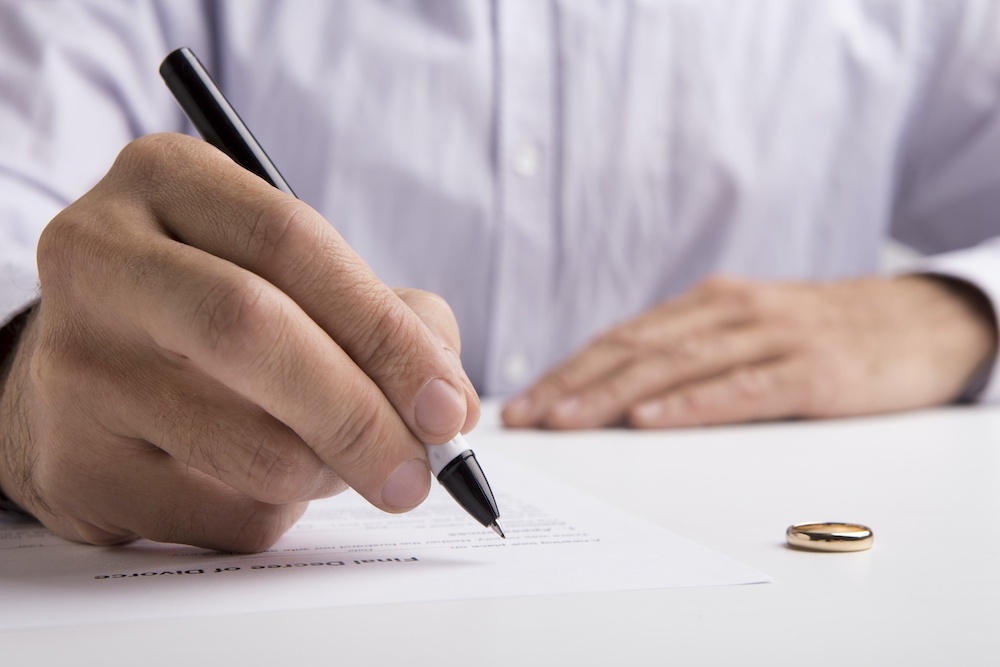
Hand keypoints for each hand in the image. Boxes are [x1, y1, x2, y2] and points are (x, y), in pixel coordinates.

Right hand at [0, 133, 478, 551]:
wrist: (92, 370)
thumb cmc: (216, 309)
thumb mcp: (290, 271)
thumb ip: (384, 313)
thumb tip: (449, 401)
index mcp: (165, 180)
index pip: (292, 243)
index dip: (385, 332)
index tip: (449, 406)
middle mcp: (100, 258)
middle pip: (250, 330)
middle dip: (361, 414)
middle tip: (422, 472)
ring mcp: (76, 365)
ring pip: (249, 444)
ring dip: (330, 471)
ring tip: (343, 461)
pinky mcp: (76, 465)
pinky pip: (224, 513)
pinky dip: (281, 512)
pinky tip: (266, 481)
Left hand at [502, 274, 996, 428]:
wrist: (918, 320)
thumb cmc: (818, 334)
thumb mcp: (748, 332)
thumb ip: (693, 355)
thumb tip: (619, 400)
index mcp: (707, 304)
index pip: (622, 339)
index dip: (568, 371)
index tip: (525, 404)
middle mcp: (729, 312)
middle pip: (635, 350)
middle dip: (573, 385)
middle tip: (527, 417)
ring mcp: (770, 336)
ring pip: (676, 366)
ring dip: (613, 395)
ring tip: (567, 420)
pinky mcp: (810, 368)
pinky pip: (740, 388)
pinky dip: (690, 405)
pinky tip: (650, 422)